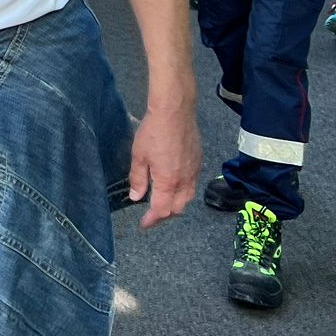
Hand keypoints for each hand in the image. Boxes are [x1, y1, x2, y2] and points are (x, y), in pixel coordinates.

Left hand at [128, 96, 201, 228]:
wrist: (175, 111)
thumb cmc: (153, 132)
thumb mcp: (139, 156)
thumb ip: (138, 179)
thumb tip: (136, 198)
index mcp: (168, 182)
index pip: (161, 210)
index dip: (152, 220)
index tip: (144, 224)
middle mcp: (184, 181)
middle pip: (177, 208)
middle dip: (164, 215)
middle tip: (151, 214)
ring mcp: (194, 172)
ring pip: (187, 198)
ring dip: (175, 205)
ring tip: (162, 202)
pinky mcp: (199, 162)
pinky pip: (192, 185)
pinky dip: (183, 192)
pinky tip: (173, 185)